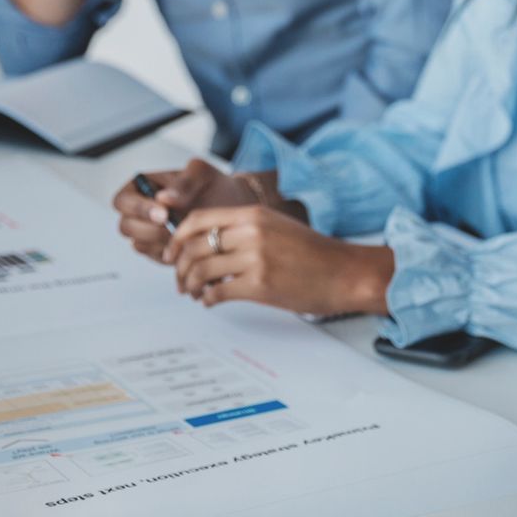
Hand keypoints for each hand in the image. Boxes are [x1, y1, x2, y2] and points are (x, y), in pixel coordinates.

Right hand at [112, 162, 294, 261]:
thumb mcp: (203, 173)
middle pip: (126, 227)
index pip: (122, 200)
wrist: (233, 207)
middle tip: (174, 230)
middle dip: (149, 230)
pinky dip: (172, 255)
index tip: (163, 214)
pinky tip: (190, 248)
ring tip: (186, 238)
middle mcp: (141, 212)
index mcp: (142, 187)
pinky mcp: (161, 251)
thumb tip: (163, 198)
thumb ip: (184, 181)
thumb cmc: (214, 185)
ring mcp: (149, 233)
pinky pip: (157, 258)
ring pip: (140, 245)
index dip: (138, 209)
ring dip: (161, 244)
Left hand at [168, 206, 393, 316]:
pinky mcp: (260, 285)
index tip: (171, 254)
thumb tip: (206, 245)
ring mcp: (255, 258)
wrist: (345, 272)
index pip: (198, 219)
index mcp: (253, 215)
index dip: (177, 238)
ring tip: (195, 293)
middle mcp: (251, 232)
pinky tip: (211, 301)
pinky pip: (218, 292)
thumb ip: (243, 230)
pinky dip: (208, 299)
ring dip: (191, 285)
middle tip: (181, 281)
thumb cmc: (314, 254)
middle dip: (180, 267)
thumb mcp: (276, 227)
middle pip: (194, 246)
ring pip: (202, 270)